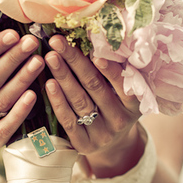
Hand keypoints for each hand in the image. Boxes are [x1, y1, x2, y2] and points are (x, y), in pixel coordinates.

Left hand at [44, 35, 142, 163]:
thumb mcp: (125, 92)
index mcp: (134, 104)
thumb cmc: (116, 106)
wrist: (114, 145)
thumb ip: (118, 71)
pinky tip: (49, 83)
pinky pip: (68, 121)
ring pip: (79, 102)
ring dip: (63, 77)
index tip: (97, 53)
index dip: (110, 70)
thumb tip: (98, 37)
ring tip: (51, 57)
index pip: (122, 84)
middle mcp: (120, 120)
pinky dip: (58, 101)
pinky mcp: (84, 145)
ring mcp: (102, 135)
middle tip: (58, 42)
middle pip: (94, 87)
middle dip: (74, 62)